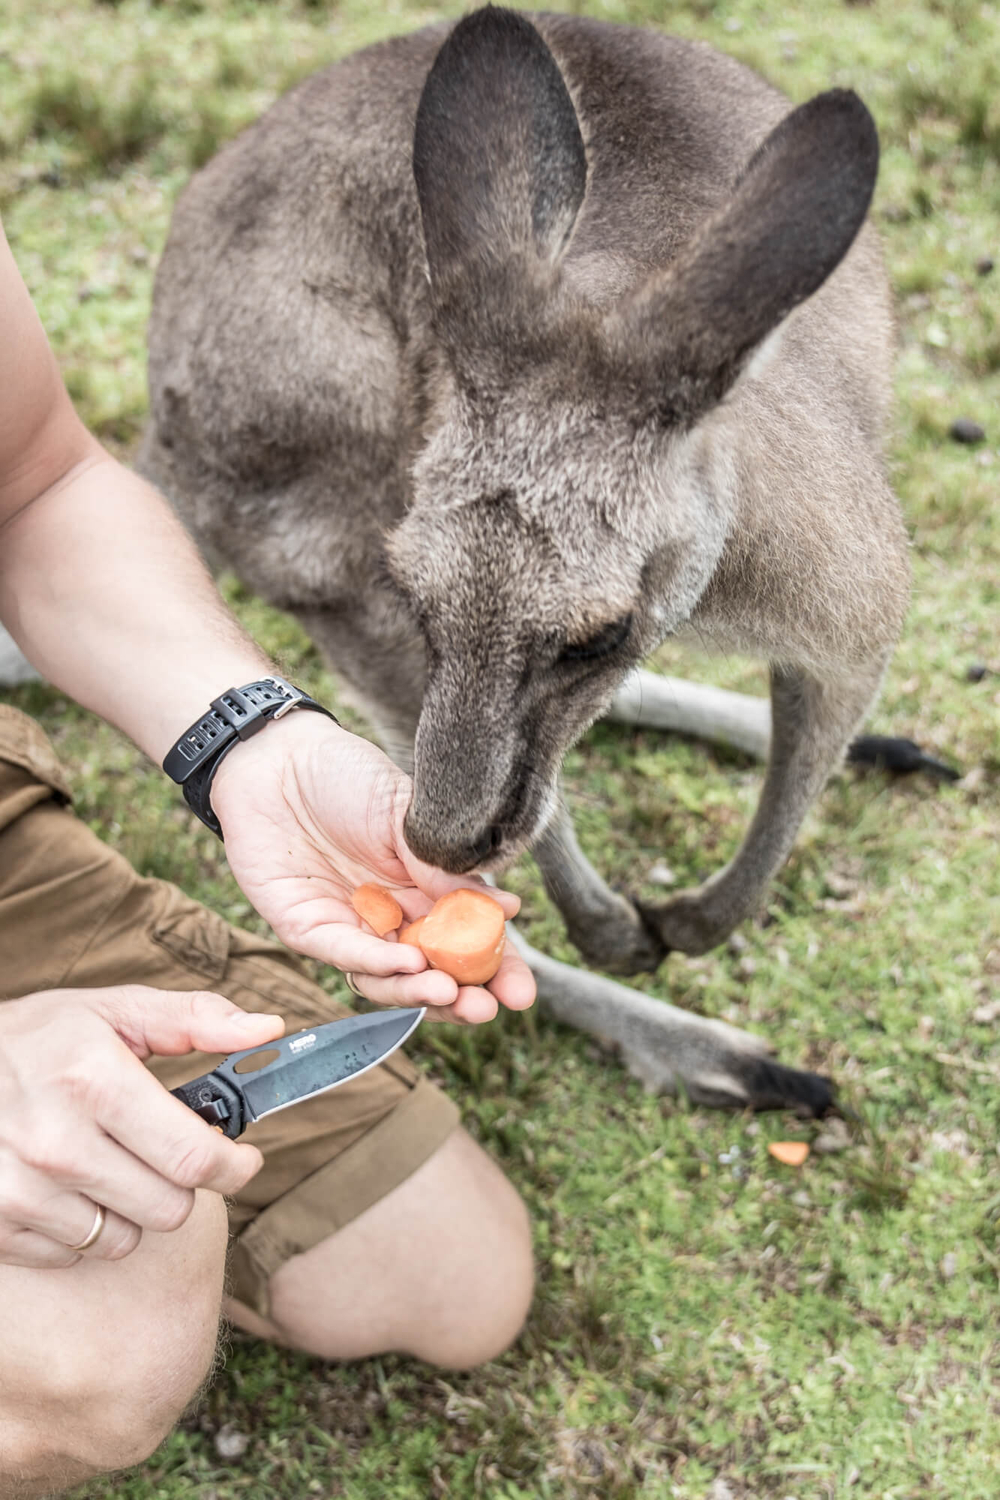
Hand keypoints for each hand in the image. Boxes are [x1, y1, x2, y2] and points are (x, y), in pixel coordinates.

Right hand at [0, 986, 283, 1268]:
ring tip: (110, 1162)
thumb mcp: (113, 1011)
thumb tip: (267, 1029)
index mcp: (94, 1080)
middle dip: (183, 1183)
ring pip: (125, 1238)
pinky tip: (68, 1184)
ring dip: (132, 1207)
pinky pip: (74, 1253)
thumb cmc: (38, 1038)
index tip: (243, 1159)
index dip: (235, 1165)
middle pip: (169, 1208)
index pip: (193, 1157)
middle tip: (165, 1152)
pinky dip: (83, 1227)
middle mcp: (55, 1140)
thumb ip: (195, 1019)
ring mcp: (20, 1189)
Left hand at [210, 711, 535, 1023]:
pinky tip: (408, 964)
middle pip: (433, 972)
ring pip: (389, 979)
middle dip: (463, 995)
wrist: (278, 758)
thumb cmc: (347, 777)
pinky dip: (377, 964)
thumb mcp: (409, 816)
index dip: (496, 970)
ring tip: (450, 992)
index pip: (468, 941)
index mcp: (425, 889)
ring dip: (421, 992)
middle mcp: (391, 917)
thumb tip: (506, 909)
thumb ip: (447, 867)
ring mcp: (351, 927)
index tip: (521, 993)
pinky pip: (346, 955)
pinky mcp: (308, 928)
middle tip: (488, 1007)